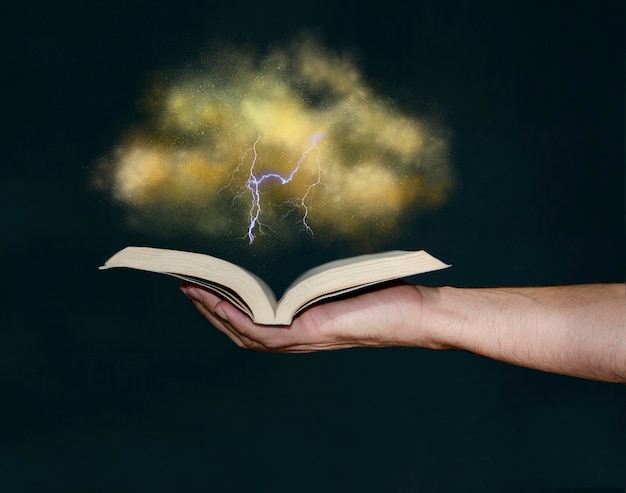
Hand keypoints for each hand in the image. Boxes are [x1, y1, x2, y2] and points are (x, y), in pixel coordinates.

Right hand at [180, 282, 438, 351]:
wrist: (418, 314)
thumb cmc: (387, 297)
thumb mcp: (342, 285)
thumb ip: (319, 282)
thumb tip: (305, 262)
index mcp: (302, 327)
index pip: (254, 323)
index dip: (225, 309)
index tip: (204, 286)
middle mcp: (296, 339)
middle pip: (241, 331)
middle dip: (210, 310)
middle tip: (186, 285)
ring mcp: (301, 339)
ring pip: (245, 333)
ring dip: (215, 312)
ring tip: (191, 289)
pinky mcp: (310, 333)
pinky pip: (263, 331)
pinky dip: (236, 317)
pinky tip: (219, 301)